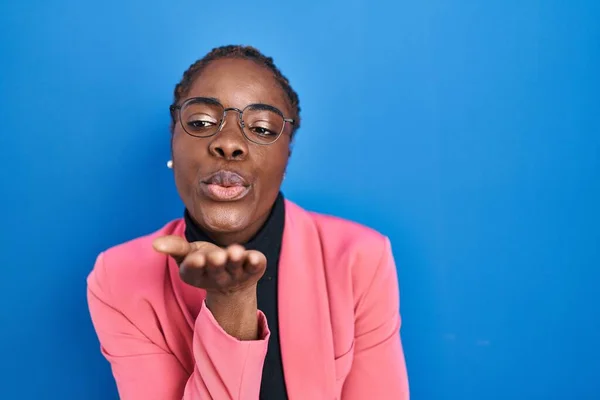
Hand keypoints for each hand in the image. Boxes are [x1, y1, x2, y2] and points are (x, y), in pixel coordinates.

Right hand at [152, 235, 266, 294]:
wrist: (232, 281)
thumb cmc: (204, 261)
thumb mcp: (188, 253)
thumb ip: (174, 247)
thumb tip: (156, 244)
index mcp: (196, 274)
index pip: (193, 271)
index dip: (195, 265)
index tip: (196, 259)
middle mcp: (217, 277)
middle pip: (216, 270)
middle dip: (216, 263)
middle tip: (218, 256)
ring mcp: (236, 274)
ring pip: (236, 267)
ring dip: (236, 260)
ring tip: (236, 252)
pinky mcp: (253, 270)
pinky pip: (255, 267)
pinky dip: (256, 262)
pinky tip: (256, 257)